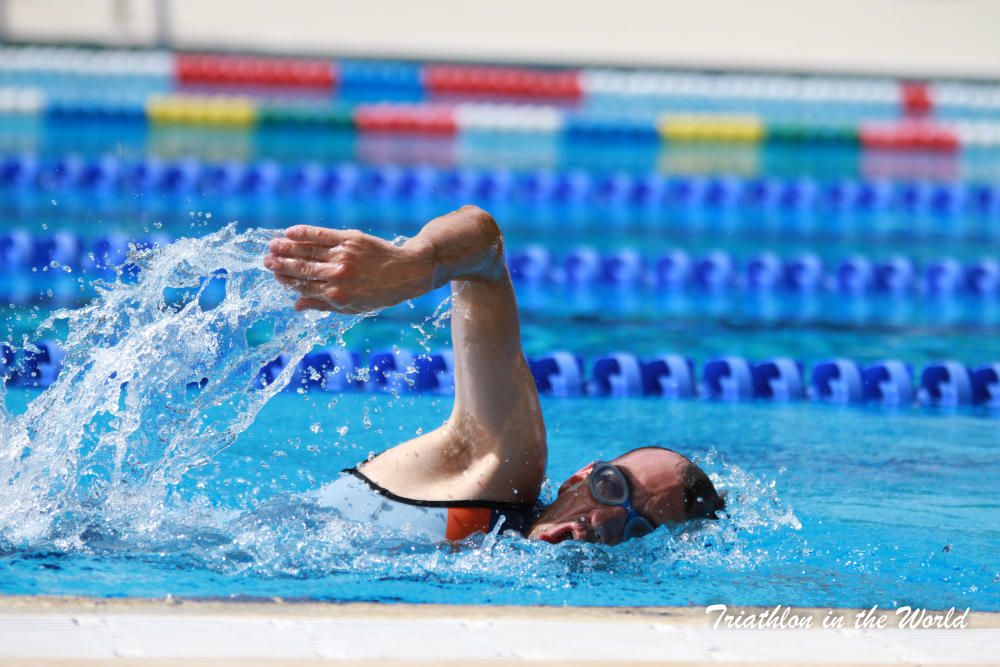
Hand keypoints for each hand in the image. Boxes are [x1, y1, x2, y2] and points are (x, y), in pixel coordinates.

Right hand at [264, 226, 434, 312]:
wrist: (406, 272)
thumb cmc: (379, 293)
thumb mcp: (353, 307)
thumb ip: (323, 305)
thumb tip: (295, 306)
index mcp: (337, 295)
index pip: (304, 286)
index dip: (287, 280)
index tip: (275, 274)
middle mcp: (338, 275)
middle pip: (302, 268)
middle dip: (281, 264)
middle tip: (266, 259)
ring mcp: (344, 256)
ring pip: (308, 251)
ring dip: (287, 247)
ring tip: (273, 245)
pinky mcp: (351, 239)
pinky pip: (322, 235)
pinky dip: (304, 233)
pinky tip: (290, 231)